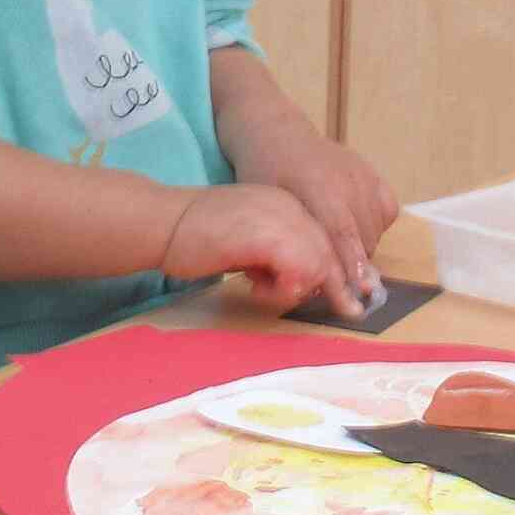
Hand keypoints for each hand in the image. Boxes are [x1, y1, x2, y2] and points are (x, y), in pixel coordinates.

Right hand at [161, 182, 345, 312]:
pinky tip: (257, 288)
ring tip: (266, 291)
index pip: (323, 239)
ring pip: (319, 262)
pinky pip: (299, 269)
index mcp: (284, 203)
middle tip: (348, 310)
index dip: (337, 270)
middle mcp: (288, 206)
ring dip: (300, 287)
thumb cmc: (195, 237)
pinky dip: (285, 288)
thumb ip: (274, 255)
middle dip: (337, 286)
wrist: (163, 222)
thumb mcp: (246, 243)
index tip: (352, 296)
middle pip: (329, 250)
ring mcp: (279, 218)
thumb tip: (296, 281)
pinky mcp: (267, 236)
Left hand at [221, 116, 401, 312]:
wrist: (278, 135)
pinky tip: (355, 229)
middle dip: (352, 269)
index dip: (349, 266)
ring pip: (375, 231)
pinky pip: (387, 212)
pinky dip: (376, 227)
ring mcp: (364, 176)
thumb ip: (291, 241)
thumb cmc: (264, 175)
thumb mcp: (268, 208)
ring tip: (339, 256)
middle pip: (362, 239)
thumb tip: (308, 281)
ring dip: (362, 251)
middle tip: (336, 285)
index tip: (355, 293)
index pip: (342, 235)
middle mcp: (348, 180)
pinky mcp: (374, 175)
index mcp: (319, 187)